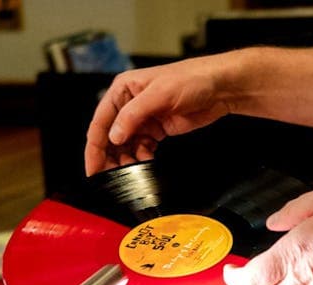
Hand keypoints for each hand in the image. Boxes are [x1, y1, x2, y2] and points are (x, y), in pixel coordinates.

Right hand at [84, 56, 235, 175]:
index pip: (101, 121)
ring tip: (130, 172)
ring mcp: (143, 119)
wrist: (219, 88)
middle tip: (108, 177)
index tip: (92, 167)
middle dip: (109, 158)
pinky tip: (145, 164)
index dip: (95, 147)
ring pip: (125, 145)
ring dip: (125, 160)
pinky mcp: (157, 130)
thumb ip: (133, 115)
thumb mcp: (159, 94)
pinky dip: (141, 159)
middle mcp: (129, 105)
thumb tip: (114, 136)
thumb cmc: (191, 79)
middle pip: (110, 137)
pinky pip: (141, 148)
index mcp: (123, 90)